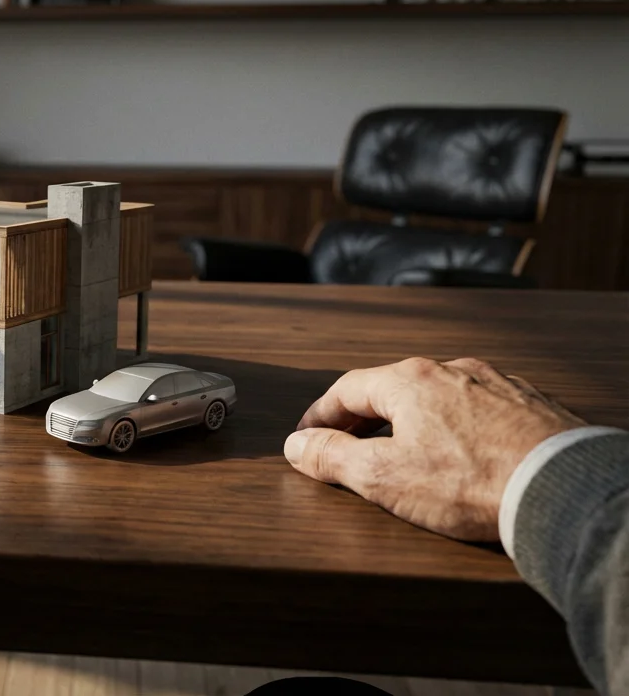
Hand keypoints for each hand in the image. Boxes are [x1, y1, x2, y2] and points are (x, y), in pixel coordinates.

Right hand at [284, 357, 584, 540]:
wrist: (562, 490)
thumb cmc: (472, 483)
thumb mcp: (382, 477)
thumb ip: (332, 457)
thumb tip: (298, 445)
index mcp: (409, 379)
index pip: (346, 388)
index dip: (320, 416)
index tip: (306, 436)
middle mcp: (452, 370)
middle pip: (391, 388)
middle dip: (364, 417)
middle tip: (346, 444)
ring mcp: (497, 384)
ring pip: (438, 396)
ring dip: (413, 419)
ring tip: (403, 449)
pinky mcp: (531, 405)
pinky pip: (479, 409)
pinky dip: (457, 426)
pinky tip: (461, 452)